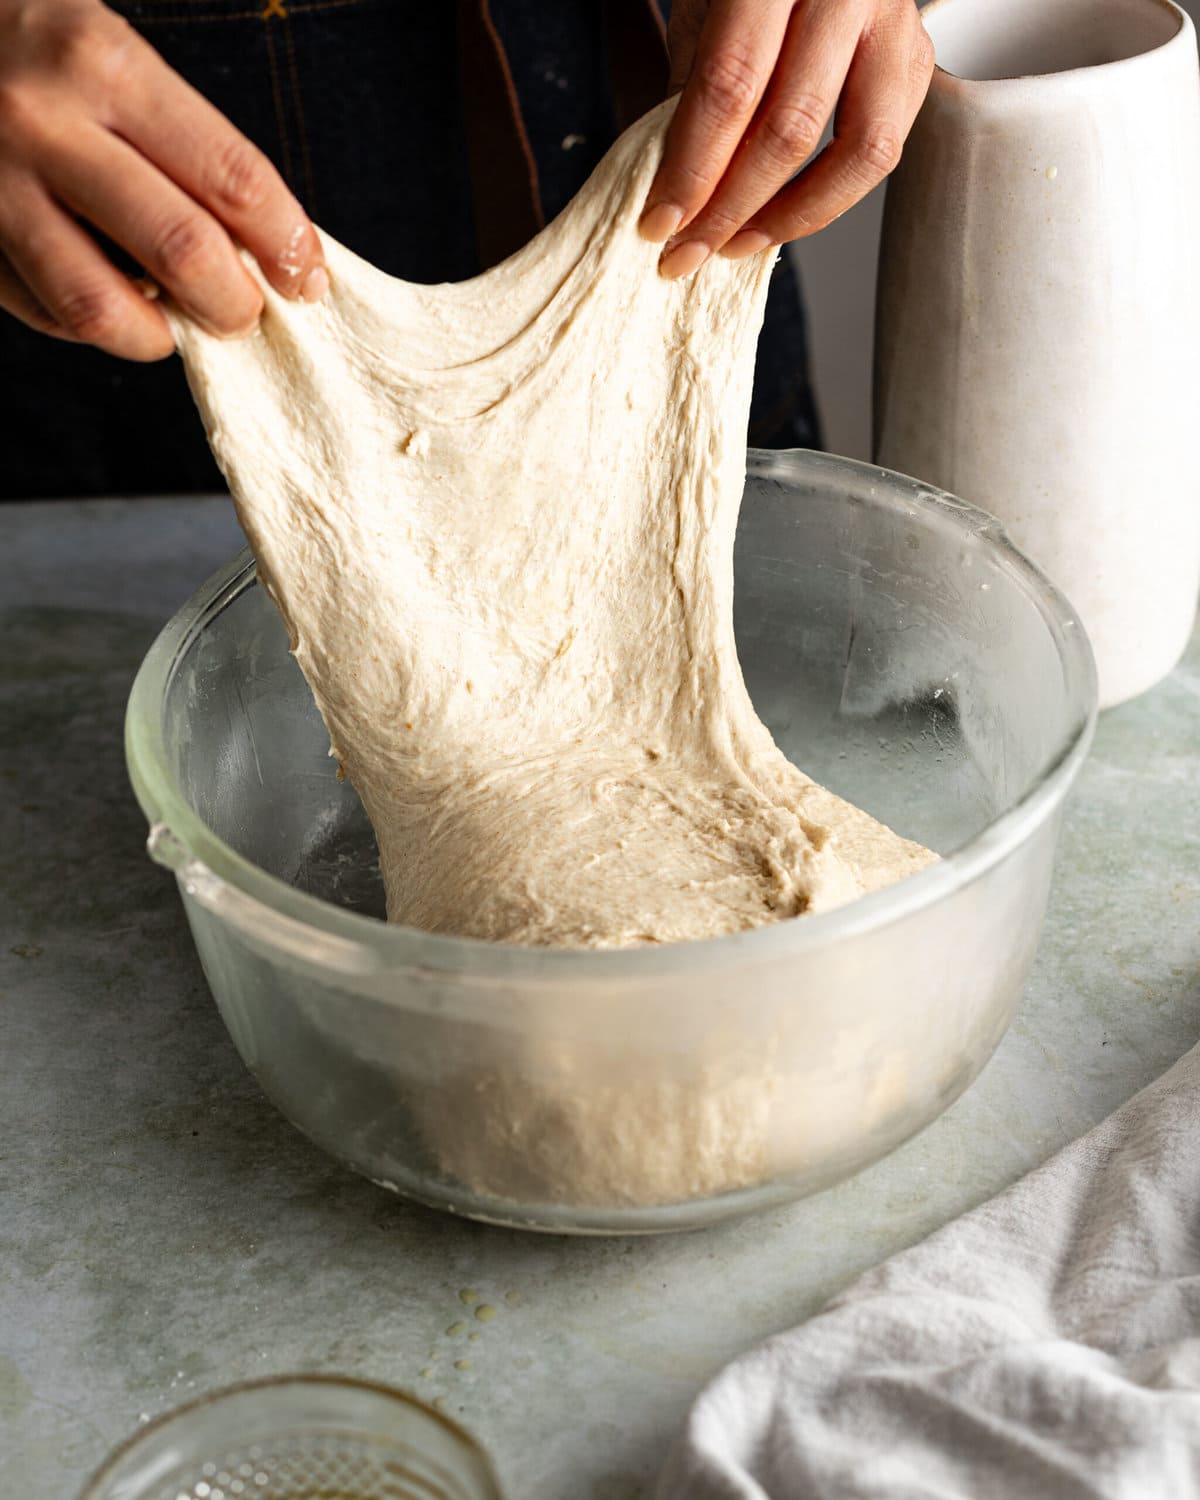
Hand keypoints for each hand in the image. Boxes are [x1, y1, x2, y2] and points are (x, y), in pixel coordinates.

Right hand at [0, 0, 325, 358]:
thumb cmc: (38, 52)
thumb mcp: (114, 57)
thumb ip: (186, 143)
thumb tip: (268, 250)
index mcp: (104, 63)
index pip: (232, 177)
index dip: (286, 244)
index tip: (306, 280)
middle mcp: (44, 121)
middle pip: (181, 249)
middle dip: (233, 302)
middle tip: (244, 312)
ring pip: (104, 308)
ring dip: (163, 334)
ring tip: (182, 323)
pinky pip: (50, 314)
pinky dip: (101, 326)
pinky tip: (118, 301)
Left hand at [640, 0, 933, 277]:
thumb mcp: (704, 8)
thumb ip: (694, 86)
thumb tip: (675, 186)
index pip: (732, 86)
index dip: (693, 168)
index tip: (661, 222)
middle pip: (792, 126)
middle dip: (732, 206)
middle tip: (690, 249)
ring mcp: (894, 21)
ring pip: (859, 150)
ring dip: (791, 215)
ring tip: (738, 244)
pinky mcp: (916, 57)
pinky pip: (883, 149)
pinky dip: (830, 196)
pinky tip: (783, 214)